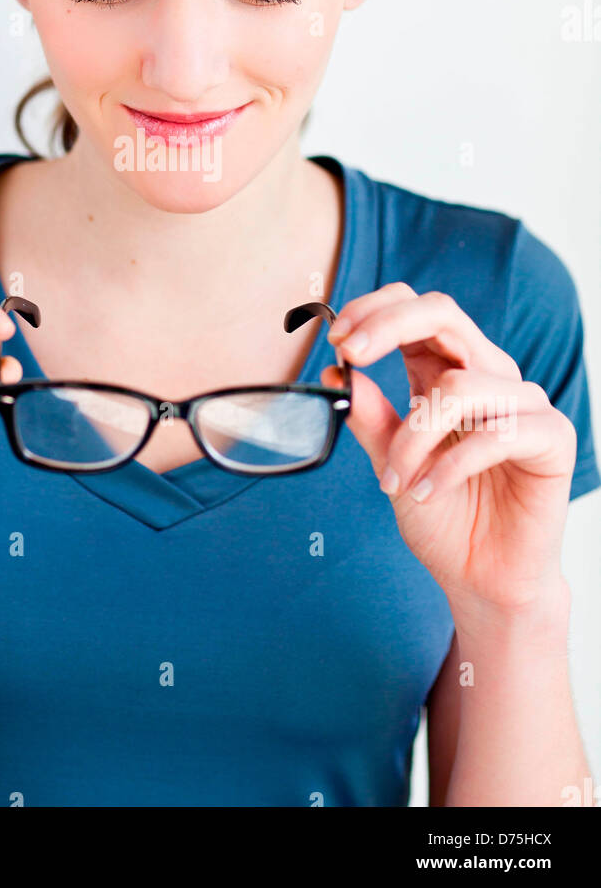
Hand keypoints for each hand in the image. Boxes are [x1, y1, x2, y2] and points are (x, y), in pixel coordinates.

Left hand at [320, 283, 576, 614]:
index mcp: (447, 371)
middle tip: (350, 354)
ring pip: (457, 386)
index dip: (375, 311)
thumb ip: (369, 415)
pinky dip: (450, 467)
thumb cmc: (441, 515)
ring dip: (412, 439)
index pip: (416, 309)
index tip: (337, 339)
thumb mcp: (390, 460)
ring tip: (396, 482)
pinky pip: (496, 434)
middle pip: (443, 314)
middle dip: (388, 326)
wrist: (481, 578)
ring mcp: (524, 403)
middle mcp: (486, 376)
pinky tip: (429, 493)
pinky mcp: (552, 438)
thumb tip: (335, 371)